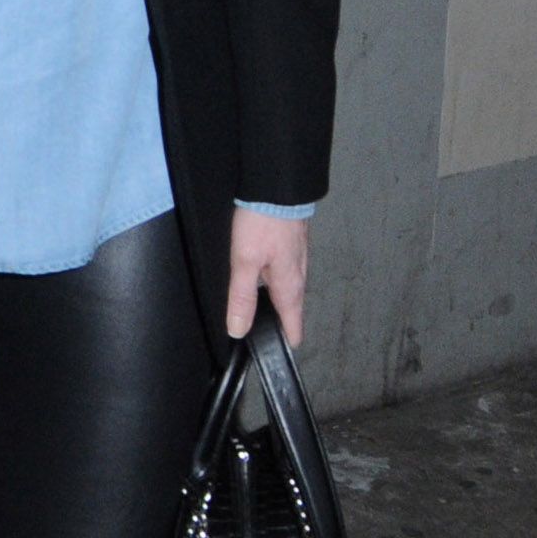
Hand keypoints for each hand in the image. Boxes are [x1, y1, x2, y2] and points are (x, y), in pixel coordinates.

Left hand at [226, 208, 309, 344]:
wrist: (275, 183)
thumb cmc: (262, 221)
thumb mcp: (245, 260)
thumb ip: (241, 296)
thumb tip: (238, 329)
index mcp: (289, 284)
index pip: (293, 323)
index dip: (285, 340)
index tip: (277, 354)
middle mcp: (298, 272)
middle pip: (290, 305)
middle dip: (278, 318)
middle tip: (261, 330)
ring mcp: (296, 255)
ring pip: (286, 283)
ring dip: (275, 295)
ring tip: (258, 303)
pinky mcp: (290, 239)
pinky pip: (283, 265)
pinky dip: (273, 273)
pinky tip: (259, 268)